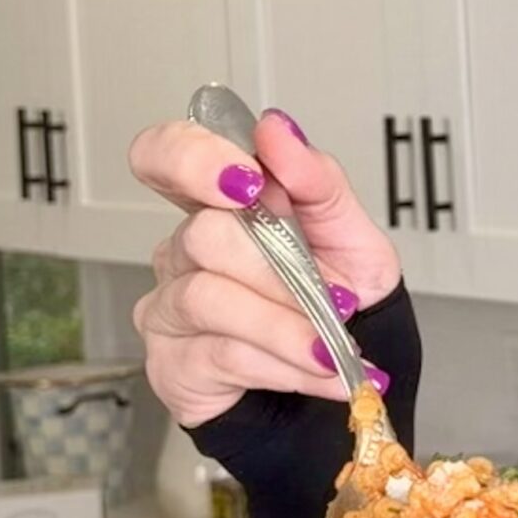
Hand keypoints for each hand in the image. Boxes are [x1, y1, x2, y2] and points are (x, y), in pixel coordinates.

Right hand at [127, 107, 402, 429]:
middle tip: (335, 299)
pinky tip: (322, 374)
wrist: (348, 389)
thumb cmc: (340, 309)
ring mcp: (170, 308)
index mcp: (221, 207)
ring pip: (210, 299)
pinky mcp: (173, 364)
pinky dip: (286, 365)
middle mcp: (185, 252)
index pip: (164, 155)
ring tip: (335, 350)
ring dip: (288, 327)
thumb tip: (276, 129)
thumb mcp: (353, 241)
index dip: (191, 159)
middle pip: (203, 234)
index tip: (247, 180)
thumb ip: (318, 182)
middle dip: (280, 272)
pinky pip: (223, 354)